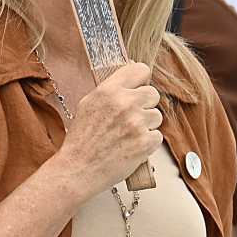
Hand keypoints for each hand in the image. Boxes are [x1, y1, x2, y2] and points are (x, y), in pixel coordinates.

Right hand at [49, 60, 162, 203]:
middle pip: (153, 94)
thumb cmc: (82, 138)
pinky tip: (131, 146)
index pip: (140, 70)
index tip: (138, 88)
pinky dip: (148, 143)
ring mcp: (137, 123)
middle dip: (145, 105)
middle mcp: (124, 103)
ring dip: (146, 125)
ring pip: (157, 116)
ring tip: (127, 135)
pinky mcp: (145, 142)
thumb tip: (132, 67)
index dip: (141, 80)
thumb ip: (111, 87)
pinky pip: (157, 136)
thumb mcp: (89, 104)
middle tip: (130, 118)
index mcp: (109, 90)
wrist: (78, 169)